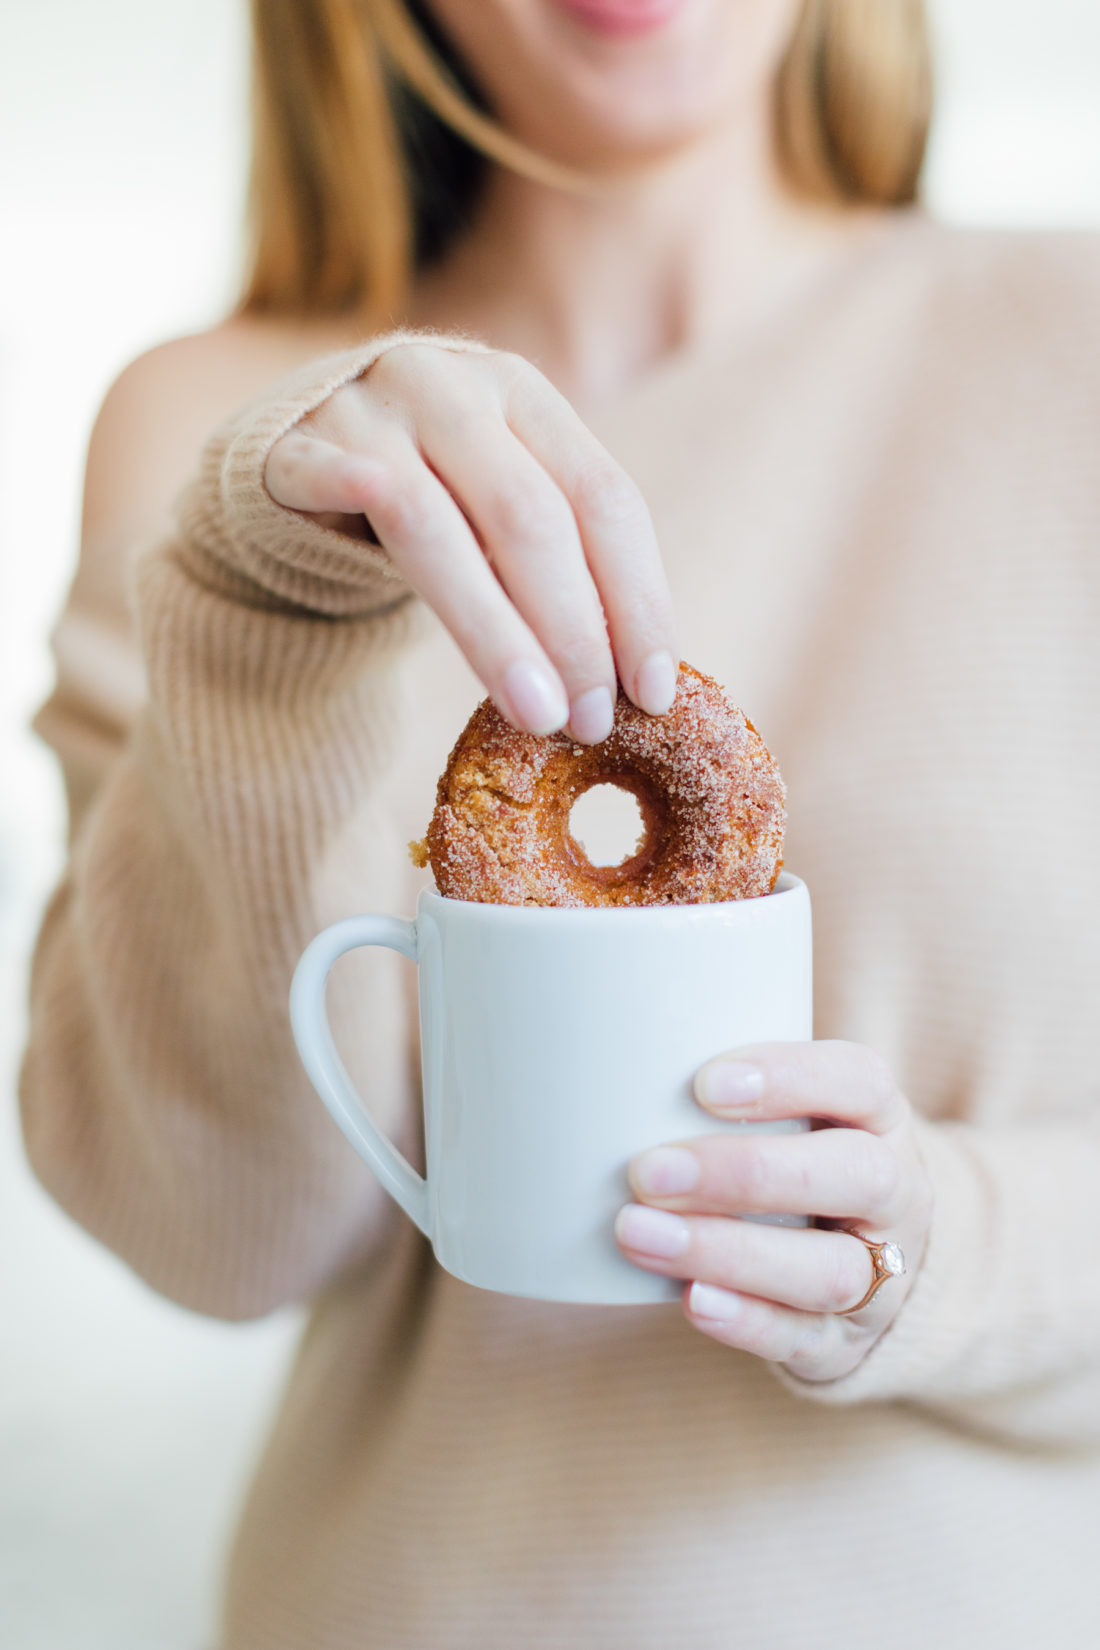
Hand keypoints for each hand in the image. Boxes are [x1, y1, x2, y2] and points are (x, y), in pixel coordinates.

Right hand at [265, 342, 677, 742]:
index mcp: (522, 390)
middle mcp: (450, 385)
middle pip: (531, 516)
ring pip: (437, 526)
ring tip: (540, 716)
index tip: (654, 691)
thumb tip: (637, 681)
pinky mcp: (292, 447)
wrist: (287, 448)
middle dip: (575, 632)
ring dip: (499, 634)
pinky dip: (387, 562)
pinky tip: (426, 644)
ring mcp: (366, 411)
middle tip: (594, 722)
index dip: (638, 599)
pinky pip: (339, 498)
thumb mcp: (497, 505)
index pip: (603, 497)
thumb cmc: (422, 494)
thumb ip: (559, 561)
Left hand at [614, 1042, 933, 1381]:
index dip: (790, 1077)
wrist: (866, 1266)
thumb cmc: (794, 1160)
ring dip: (727, 1251)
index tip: (704, 1084)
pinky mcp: (846, 1343)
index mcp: (879, 1119)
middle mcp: (897, 1193)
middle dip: (747, 1173)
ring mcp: (884, 1276)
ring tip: (638, 1233)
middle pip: (855, 1176)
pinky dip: (746, 1320)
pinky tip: (690, 1298)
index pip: (860, 1082)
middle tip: (648, 1171)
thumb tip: (606, 1068)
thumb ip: (723, 1095)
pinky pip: (805, 1338)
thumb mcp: (788, 1114)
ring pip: (828, 1269)